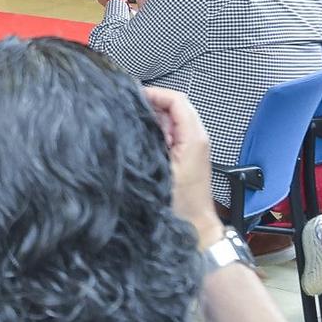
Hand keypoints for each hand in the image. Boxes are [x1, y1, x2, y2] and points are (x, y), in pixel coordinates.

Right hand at [144, 86, 221, 241]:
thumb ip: (152, 141)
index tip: (132, 96)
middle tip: (126, 107)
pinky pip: (168, 133)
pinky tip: (138, 137)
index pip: (176, 99)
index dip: (154, 93)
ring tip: (129, 120)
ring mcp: (190, 147)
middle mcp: (195, 138)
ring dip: (151, 117)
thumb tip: (137, 119)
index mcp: (194, 137)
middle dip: (150, 103)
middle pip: (173, 107)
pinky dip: (153, 130)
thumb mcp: (163, 169)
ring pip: (170, 120)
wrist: (195, 228)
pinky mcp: (183, 156)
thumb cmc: (182, 204)